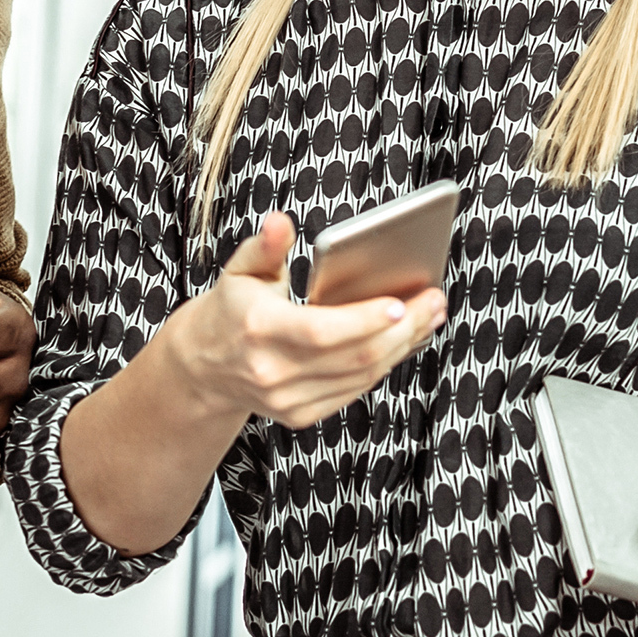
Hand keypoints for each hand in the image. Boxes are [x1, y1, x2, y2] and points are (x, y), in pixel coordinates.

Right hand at [161, 212, 445, 430]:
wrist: (203, 367)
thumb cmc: (231, 310)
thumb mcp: (241, 269)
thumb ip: (265, 245)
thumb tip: (281, 222)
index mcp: (257, 329)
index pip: (322, 331)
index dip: (366, 320)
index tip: (402, 302)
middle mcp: (272, 370)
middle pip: (354, 356)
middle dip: (404, 329)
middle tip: (434, 301)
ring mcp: (287, 399)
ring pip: (362, 376)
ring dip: (403, 347)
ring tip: (429, 317)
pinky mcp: (300, 414)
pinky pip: (355, 390)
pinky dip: (384, 364)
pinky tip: (403, 341)